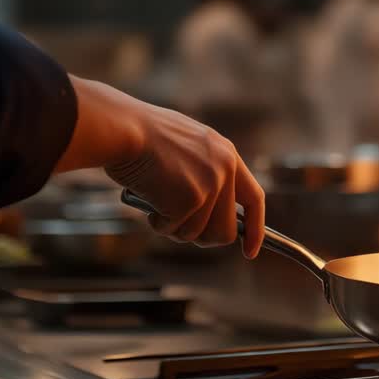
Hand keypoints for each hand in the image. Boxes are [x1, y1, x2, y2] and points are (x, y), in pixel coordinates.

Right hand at [55, 76, 264, 256]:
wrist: (123, 128)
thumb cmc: (142, 136)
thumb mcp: (186, 147)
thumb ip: (204, 174)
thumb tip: (207, 217)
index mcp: (227, 154)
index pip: (254, 199)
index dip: (255, 229)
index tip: (250, 251)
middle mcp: (225, 170)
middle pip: (227, 230)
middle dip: (203, 237)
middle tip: (179, 228)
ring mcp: (210, 186)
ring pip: (198, 235)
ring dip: (174, 228)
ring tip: (156, 203)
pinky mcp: (190, 200)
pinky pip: (174, 230)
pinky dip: (157, 222)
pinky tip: (147, 199)